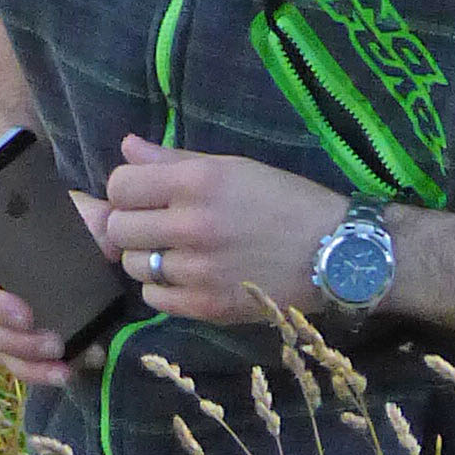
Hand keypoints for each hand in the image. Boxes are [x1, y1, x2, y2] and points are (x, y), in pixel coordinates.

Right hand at [0, 211, 93, 387]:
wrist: (59, 239)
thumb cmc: (57, 221)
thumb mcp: (76, 214)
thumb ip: (95, 222)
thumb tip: (111, 243)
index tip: (27, 317)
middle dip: (18, 341)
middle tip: (56, 346)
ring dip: (28, 363)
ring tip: (65, 369)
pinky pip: (5, 359)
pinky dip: (34, 371)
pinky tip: (62, 374)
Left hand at [96, 138, 347, 326]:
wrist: (335, 254)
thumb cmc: (286, 202)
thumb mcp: (235, 167)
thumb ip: (174, 159)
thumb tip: (126, 148)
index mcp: (200, 182)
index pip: (120, 186)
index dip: (126, 191)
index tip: (143, 197)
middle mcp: (194, 225)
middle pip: (119, 229)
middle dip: (132, 226)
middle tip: (158, 227)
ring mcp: (199, 270)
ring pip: (134, 266)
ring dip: (148, 258)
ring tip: (179, 252)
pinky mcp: (207, 306)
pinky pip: (154, 299)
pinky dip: (164, 289)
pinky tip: (189, 277)